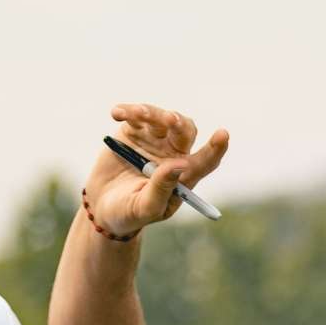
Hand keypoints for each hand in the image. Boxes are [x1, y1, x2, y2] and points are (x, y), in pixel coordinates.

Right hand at [82, 103, 228, 239]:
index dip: (215, 148)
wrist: (103, 207)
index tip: (222, 135)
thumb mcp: (145, 208)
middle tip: (170, 120)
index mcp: (184, 175)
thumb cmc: (130, 213)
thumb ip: (162, 188)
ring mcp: (154, 140)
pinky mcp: (133, 131)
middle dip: (178, 123)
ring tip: (138, 113)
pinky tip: (117, 112)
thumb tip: (179, 165)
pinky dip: (127, 111)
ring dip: (151, 113)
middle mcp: (173, 153)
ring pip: (160, 119)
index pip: (206, 160)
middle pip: (184, 131)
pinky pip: (134, 116)